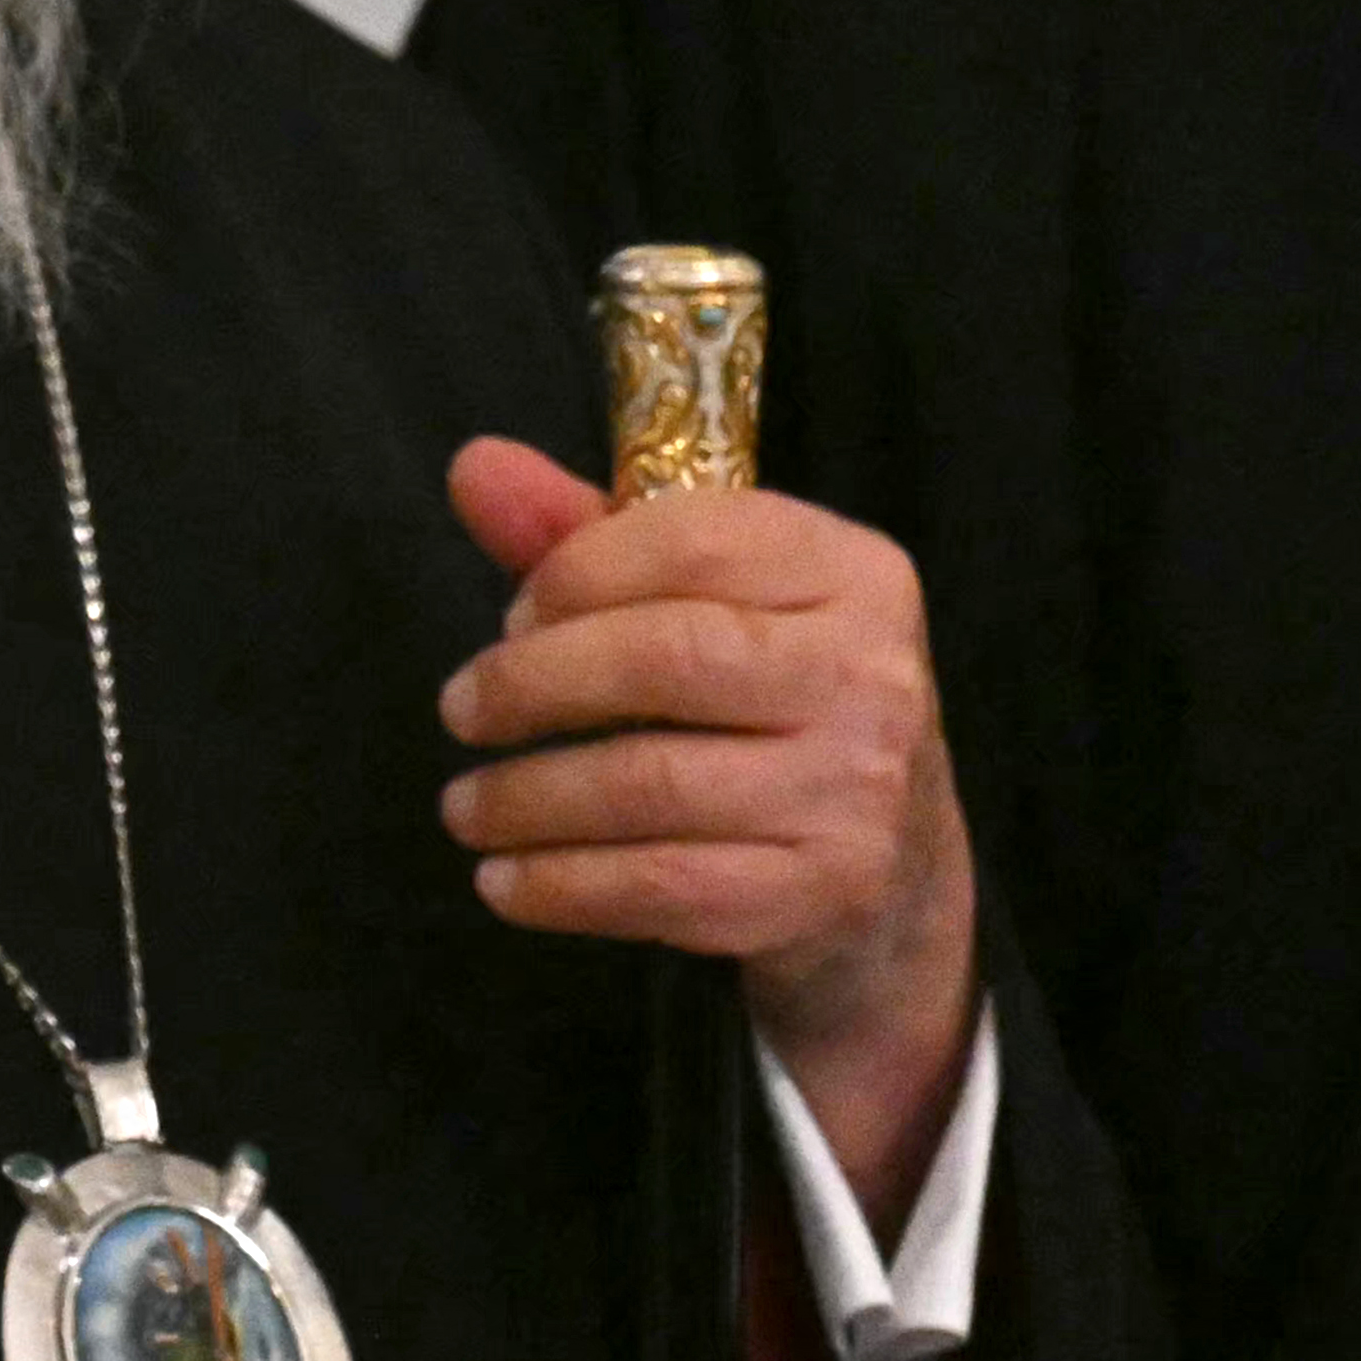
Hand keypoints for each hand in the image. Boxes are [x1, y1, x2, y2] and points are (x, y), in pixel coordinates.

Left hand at [436, 442, 983, 1222]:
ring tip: (465, 806)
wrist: (900, 862)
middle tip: (461, 710)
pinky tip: (503, 880)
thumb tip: (474, 467)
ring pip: (649, 783)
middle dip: (531, 683)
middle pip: (664, 658)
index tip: (511, 616)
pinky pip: (663, 885)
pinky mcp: (825, 892)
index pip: (695, 541)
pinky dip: (561, 886)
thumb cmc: (775, 701)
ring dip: (526, 798)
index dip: (575, 573)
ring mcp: (854, 791)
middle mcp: (870, 676)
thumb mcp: (708, 599)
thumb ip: (588, 532)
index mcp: (853, 571)